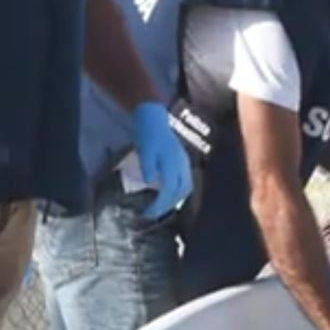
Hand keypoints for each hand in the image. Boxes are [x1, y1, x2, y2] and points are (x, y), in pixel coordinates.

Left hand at [130, 102, 193, 219]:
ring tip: (161, 207)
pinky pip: (184, 181)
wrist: (153, 116)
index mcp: (172, 163)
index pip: (168, 191)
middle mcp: (181, 164)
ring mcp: (183, 162)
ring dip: (174, 200)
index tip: (146, 213)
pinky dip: (177, 192)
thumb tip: (149, 181)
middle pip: (179, 192)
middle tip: (152, 214)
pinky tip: (168, 193)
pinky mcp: (182, 161)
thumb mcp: (144, 149)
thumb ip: (148, 165)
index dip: (158, 205)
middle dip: (167, 206)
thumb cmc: (147, 132)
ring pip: (185, 188)